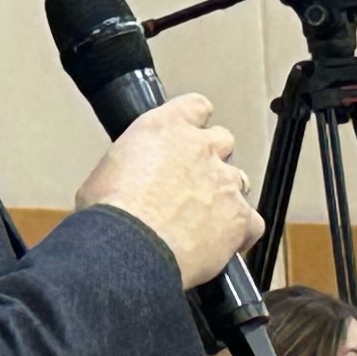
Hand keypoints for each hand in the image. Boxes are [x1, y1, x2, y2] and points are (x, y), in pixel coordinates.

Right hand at [78, 95, 263, 288]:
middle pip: (222, 141)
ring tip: (203, 220)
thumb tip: (129, 180)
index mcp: (165, 127)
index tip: (188, 136)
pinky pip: (252, 221)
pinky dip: (242, 232)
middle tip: (191, 184)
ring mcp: (224, 181)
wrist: (129, 249)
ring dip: (225, 195)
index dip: (194, 122)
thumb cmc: (109, 214)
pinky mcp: (239, 217)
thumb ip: (131, 165)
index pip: (195, 107)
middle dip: (210, 160)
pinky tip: (224, 244)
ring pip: (239, 180)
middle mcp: (201, 147)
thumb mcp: (104, 173)